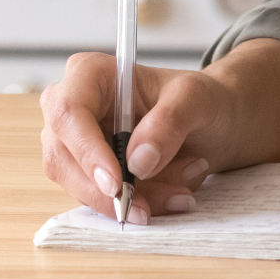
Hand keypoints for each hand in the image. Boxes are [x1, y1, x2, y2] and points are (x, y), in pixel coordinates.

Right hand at [38, 36, 279, 221]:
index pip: (69, 113)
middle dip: (117, 187)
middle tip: (166, 198)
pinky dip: (139, 204)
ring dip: (136, 198)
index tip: (117, 184)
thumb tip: (138, 161)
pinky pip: (100, 201)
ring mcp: (73, 144)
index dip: (87, 152)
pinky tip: (174, 194)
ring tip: (183, 189)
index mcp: (90, 74)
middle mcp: (71, 108)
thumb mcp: (198, 98)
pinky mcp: (85, 174)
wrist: (213, 122)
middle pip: (66, 159)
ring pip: (84, 187)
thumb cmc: (200, 98)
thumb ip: (171, 120)